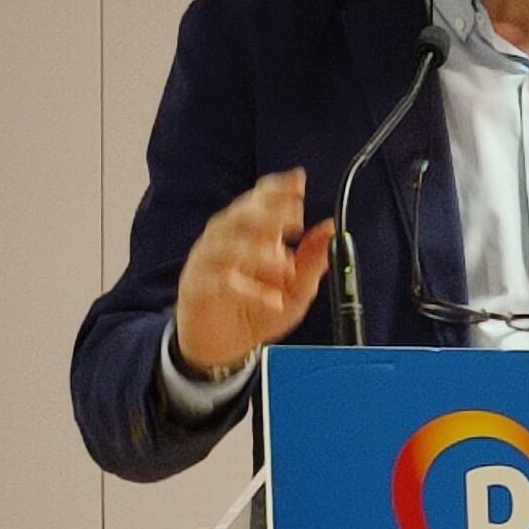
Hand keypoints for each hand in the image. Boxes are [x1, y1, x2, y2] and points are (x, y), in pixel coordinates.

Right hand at [175, 168, 335, 370]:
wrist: (222, 345)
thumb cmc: (257, 309)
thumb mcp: (296, 288)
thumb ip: (312, 259)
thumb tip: (331, 227)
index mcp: (248, 233)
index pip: (259, 200)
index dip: (277, 188)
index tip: (298, 182)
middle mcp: (225, 240)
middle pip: (240, 216)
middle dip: (268, 213)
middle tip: (294, 221)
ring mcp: (207, 263)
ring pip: (226, 245)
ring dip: (257, 251)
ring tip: (285, 264)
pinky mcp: (197, 289)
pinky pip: (220, 283)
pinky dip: (247, 290)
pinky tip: (271, 299)